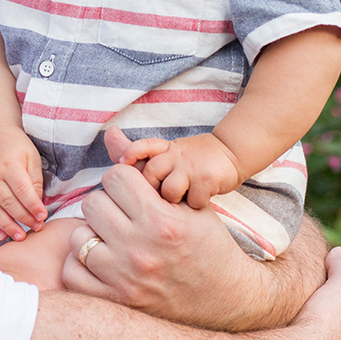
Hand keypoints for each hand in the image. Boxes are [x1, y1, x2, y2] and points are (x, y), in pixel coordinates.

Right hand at [0, 130, 46, 241]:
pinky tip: (2, 234)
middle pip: (8, 203)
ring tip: (20, 237)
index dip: (33, 206)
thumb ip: (34, 180)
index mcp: (10, 166)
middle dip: (23, 219)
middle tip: (37, 228)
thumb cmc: (16, 146)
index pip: (22, 190)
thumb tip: (38, 204)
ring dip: (8, 226)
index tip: (42, 217)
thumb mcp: (31, 156)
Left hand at [59, 127, 314, 331]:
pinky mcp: (116, 301)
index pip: (115, 177)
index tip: (132, 193)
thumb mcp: (188, 204)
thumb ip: (147, 169)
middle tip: (121, 216)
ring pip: (79, 237)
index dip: (123, 181)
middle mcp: (140, 249)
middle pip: (93, 203)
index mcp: (162, 220)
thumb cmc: (210, 245)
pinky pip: (73, 272)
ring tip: (112, 239)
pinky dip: (82, 265)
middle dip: (107, 205)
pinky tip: (101, 261)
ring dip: (93, 234)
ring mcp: (126, 278)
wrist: (229, 300)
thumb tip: (110, 134)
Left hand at [122, 132, 241, 208]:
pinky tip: (199, 205)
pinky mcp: (208, 178)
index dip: (131, 156)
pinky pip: (192, 200)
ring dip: (174, 201)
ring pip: (170, 189)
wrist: (231, 154)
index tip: (126, 166)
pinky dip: (195, 207)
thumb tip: (109, 133)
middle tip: (160, 201)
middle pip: (151, 173)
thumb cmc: (192, 162)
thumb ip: (137, 152)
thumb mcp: (165, 154)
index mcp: (164, 148)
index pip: (141, 149)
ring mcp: (192, 166)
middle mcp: (176, 154)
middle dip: (152, 191)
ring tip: (181, 203)